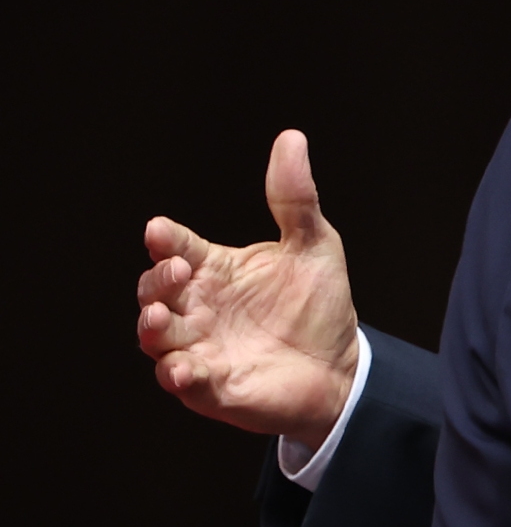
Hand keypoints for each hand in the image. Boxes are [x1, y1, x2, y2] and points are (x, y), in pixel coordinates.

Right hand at [137, 130, 361, 446]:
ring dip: (152, 326)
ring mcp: (198, 347)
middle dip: (156, 280)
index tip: (162, 232)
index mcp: (212, 268)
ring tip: (160, 317)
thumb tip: (292, 139)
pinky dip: (176, 374)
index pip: (175, 247)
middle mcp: (196, 306)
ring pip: (155, 336)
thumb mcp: (314, 246)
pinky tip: (182, 368)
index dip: (165, 239)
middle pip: (154, 289)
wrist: (342, 367)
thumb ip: (295, 199)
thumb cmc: (318, 305)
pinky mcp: (210, 387)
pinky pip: (181, 381)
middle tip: (177, 272)